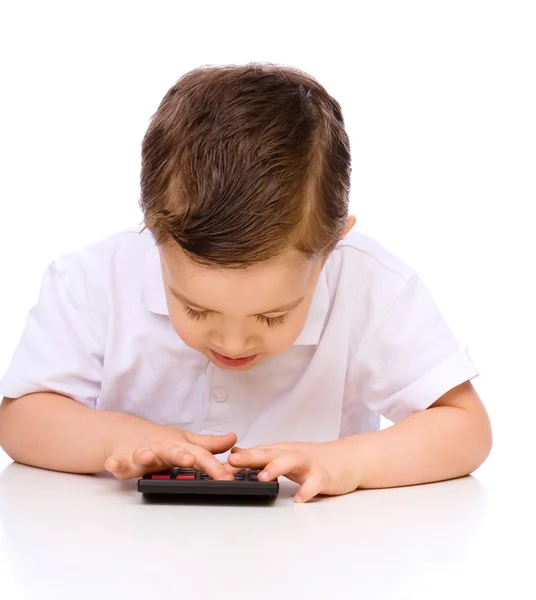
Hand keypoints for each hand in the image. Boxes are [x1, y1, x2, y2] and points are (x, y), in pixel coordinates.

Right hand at [103, 419, 236, 480]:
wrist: (124, 432)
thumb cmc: (160, 440)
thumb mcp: (186, 441)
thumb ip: (209, 444)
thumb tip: (233, 439)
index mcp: (180, 447)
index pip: (201, 456)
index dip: (215, 467)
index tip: (228, 478)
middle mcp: (162, 449)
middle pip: (173, 452)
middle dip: (181, 456)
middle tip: (190, 460)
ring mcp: (142, 453)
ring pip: (144, 454)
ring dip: (146, 455)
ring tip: (147, 455)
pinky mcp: (123, 460)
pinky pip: (118, 463)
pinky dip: (115, 463)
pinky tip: (112, 463)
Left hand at [225, 439, 360, 502]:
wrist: (348, 459)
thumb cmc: (314, 459)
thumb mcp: (284, 455)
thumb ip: (261, 456)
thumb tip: (234, 456)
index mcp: (281, 451)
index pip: (256, 452)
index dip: (237, 459)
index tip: (216, 465)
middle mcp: (292, 455)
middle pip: (269, 453)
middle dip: (250, 457)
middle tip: (232, 463)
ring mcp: (309, 464)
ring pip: (291, 462)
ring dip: (276, 469)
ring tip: (263, 478)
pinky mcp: (324, 476)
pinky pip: (315, 483)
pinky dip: (308, 490)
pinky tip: (300, 498)